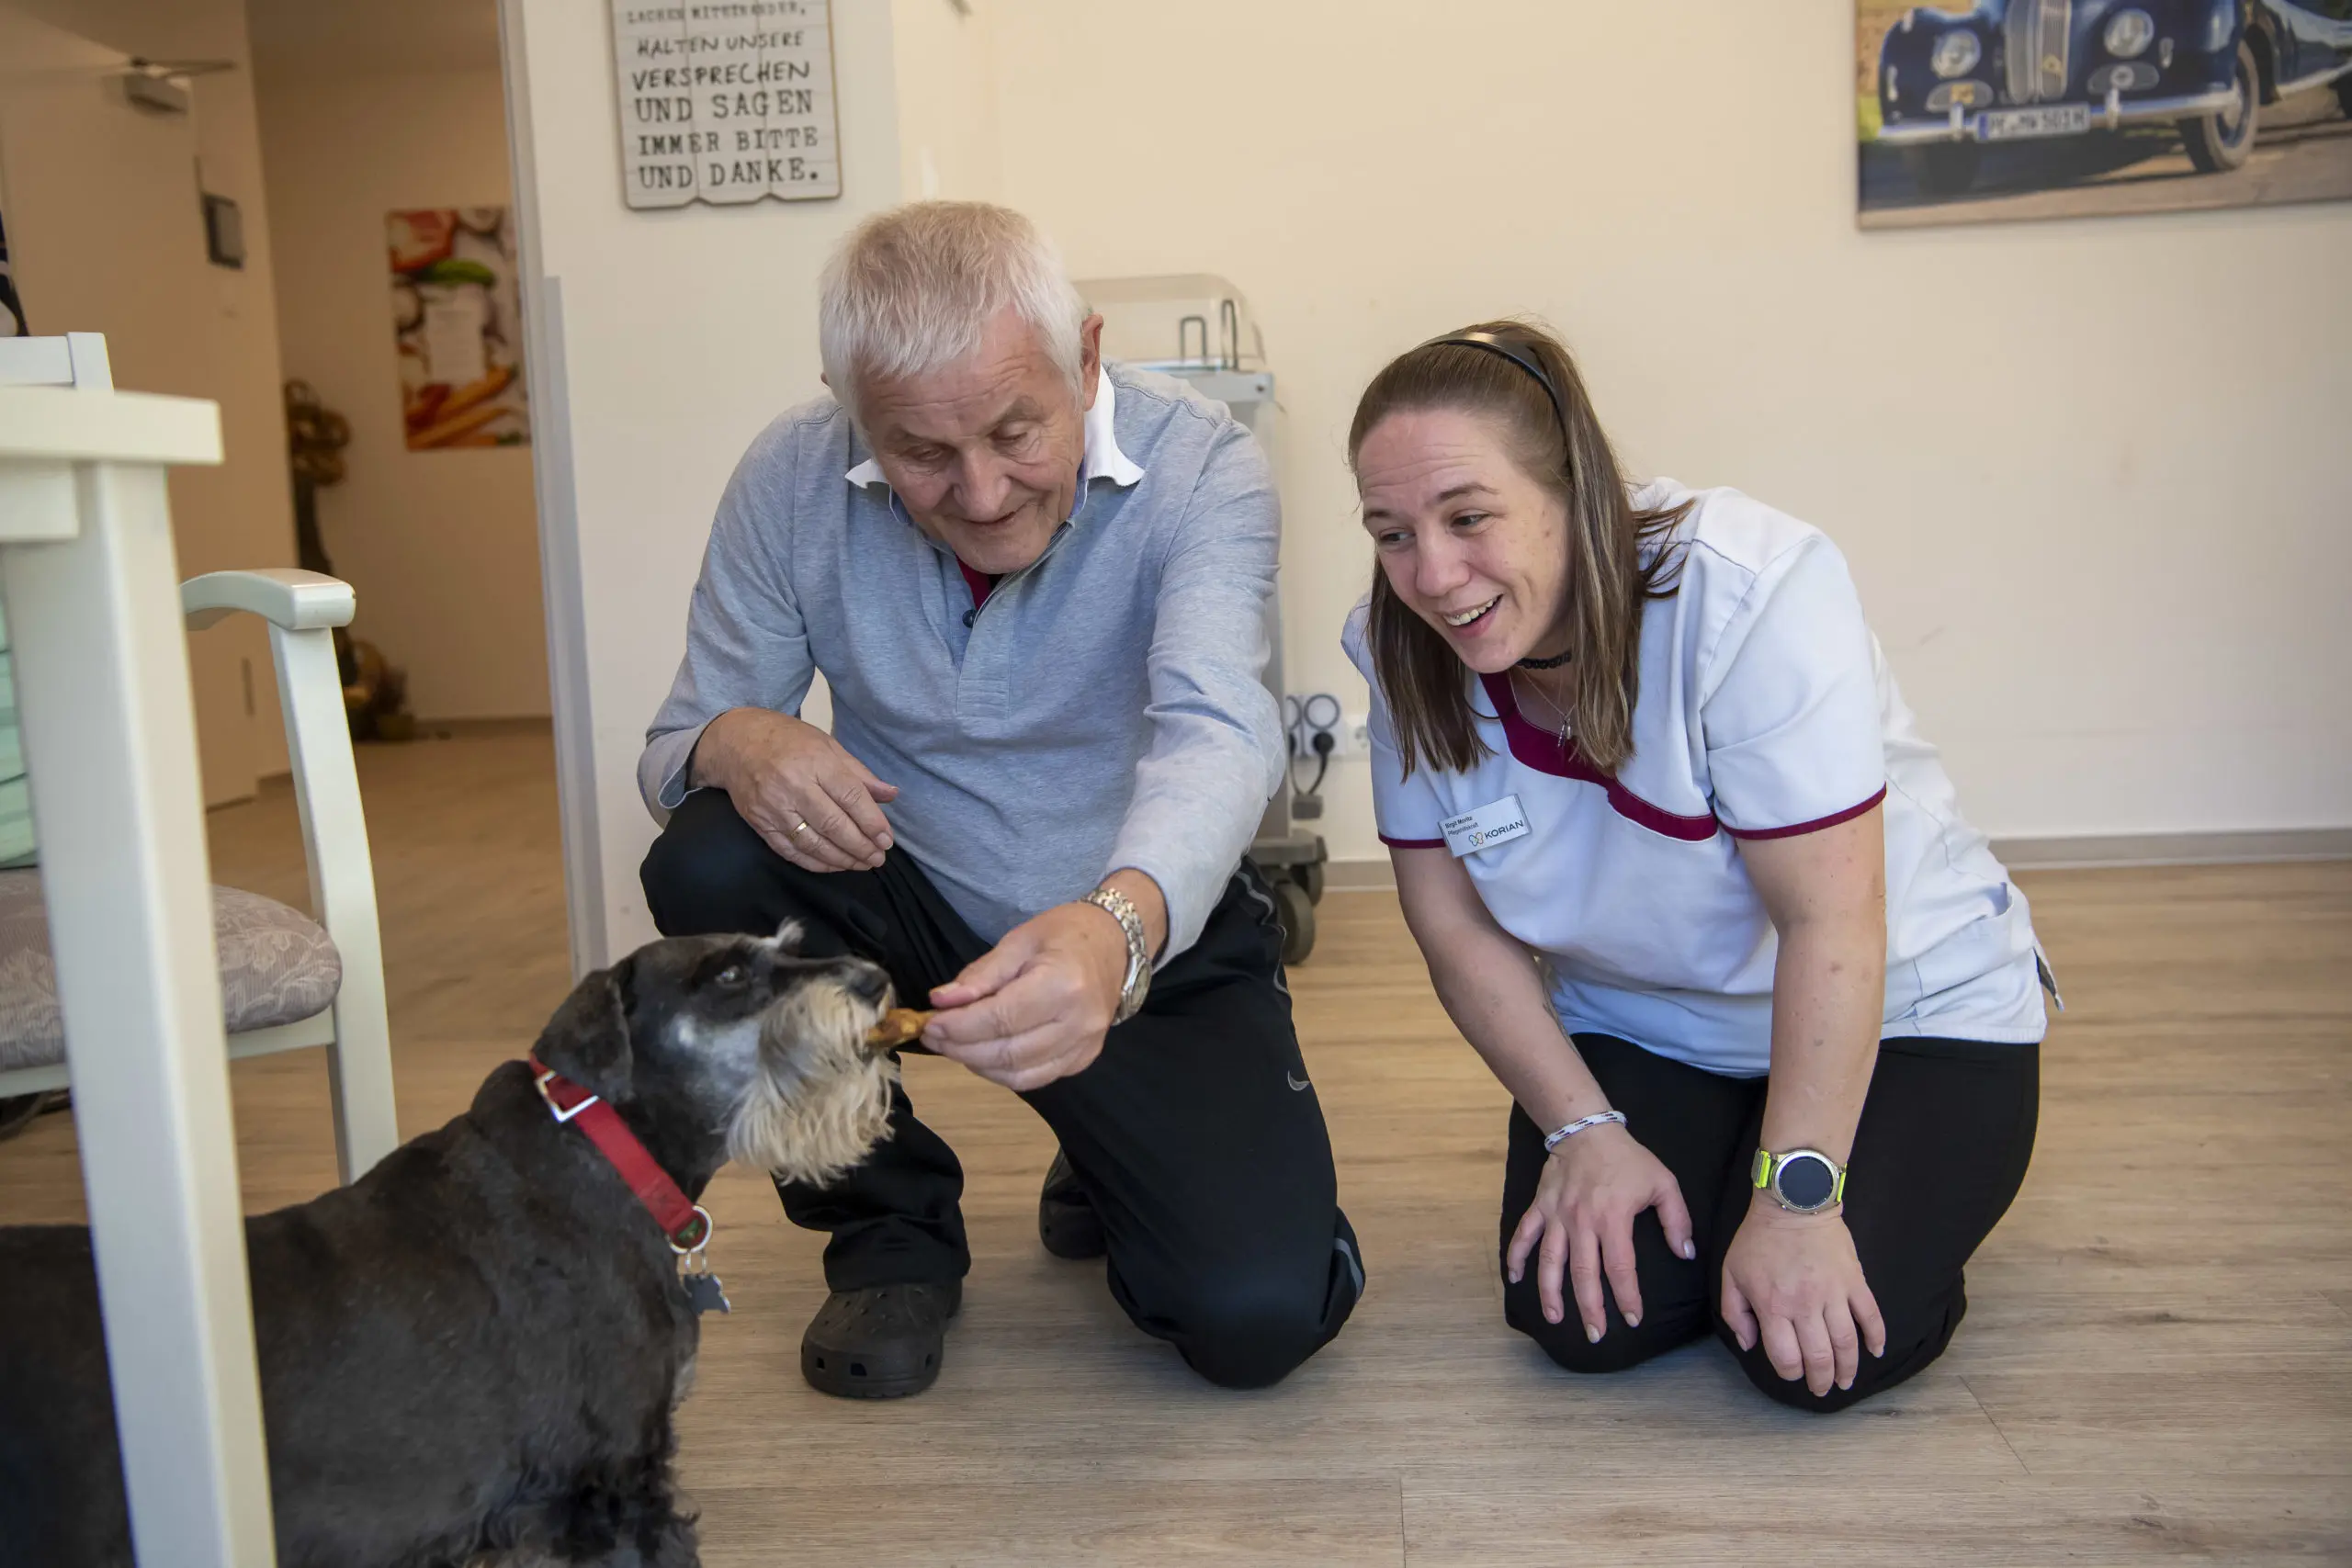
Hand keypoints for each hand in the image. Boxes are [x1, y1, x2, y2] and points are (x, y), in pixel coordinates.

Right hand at [692, 708, 897, 871]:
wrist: (736, 742)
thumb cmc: (788, 740)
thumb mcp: (828, 745)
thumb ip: (859, 774)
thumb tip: (891, 795)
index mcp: (815, 762)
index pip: (850, 797)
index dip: (872, 822)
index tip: (886, 839)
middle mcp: (793, 786)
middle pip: (834, 825)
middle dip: (861, 846)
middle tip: (878, 858)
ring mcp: (773, 807)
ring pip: (813, 843)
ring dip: (842, 859)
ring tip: (862, 864)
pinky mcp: (759, 823)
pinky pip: (791, 851)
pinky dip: (816, 863)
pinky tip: (834, 865)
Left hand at [920, 901, 1128, 1090]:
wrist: (1115, 944)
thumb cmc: (1066, 934)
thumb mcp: (1019, 941)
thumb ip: (981, 975)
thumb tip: (940, 1001)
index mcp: (1063, 984)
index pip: (1000, 1018)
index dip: (959, 1026)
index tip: (930, 1021)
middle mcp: (1078, 1022)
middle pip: (1007, 1051)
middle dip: (961, 1048)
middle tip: (934, 1036)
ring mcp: (1084, 1046)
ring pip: (1019, 1074)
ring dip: (978, 1064)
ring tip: (954, 1045)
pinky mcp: (1083, 1059)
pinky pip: (1036, 1078)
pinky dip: (1003, 1072)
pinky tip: (984, 1054)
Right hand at [1506, 1122, 1694, 1342]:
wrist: (1587, 1129)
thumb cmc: (1628, 1158)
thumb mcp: (1663, 1183)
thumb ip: (1676, 1220)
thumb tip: (1684, 1253)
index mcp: (1613, 1218)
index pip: (1620, 1268)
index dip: (1627, 1296)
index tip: (1633, 1319)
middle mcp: (1582, 1222)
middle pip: (1583, 1274)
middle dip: (1589, 1308)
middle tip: (1595, 1335)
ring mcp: (1557, 1216)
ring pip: (1550, 1261)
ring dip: (1551, 1293)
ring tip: (1555, 1319)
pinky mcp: (1540, 1207)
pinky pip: (1524, 1235)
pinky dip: (1516, 1257)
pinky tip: (1516, 1280)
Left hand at [1720, 1195, 1887, 1395]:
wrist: (1793, 1202)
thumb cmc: (1758, 1239)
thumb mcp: (1731, 1274)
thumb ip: (1734, 1312)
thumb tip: (1749, 1344)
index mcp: (1773, 1306)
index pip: (1786, 1356)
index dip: (1790, 1373)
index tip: (1793, 1373)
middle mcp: (1805, 1305)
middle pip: (1819, 1357)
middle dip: (1821, 1380)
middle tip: (1822, 1389)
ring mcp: (1833, 1294)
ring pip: (1846, 1343)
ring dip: (1848, 1368)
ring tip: (1846, 1382)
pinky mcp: (1854, 1281)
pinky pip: (1871, 1315)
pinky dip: (1877, 1337)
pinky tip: (1877, 1352)